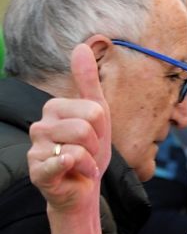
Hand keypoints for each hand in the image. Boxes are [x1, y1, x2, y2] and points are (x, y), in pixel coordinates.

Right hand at [28, 45, 111, 213]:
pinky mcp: (38, 170)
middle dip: (97, 145)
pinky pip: (64, 161)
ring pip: (80, 146)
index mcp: (53, 108)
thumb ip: (88, 81)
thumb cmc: (90, 150)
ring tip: (83, 164)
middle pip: (86, 127)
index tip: (94, 137)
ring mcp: (36, 148)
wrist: (83, 188)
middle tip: (89, 153)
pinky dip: (76, 167)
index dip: (102, 128)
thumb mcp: (97, 114)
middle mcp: (40, 125)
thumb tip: (80, 46)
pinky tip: (72, 170)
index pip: (94, 110)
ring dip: (91, 160)